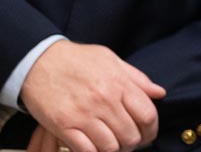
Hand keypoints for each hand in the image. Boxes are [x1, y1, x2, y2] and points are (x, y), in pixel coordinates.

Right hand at [21, 40, 164, 151]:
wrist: (39, 60)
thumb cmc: (78, 59)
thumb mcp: (112, 60)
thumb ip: (137, 78)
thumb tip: (159, 93)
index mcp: (120, 84)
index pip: (148, 115)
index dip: (151, 130)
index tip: (148, 135)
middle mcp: (105, 100)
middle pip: (131, 135)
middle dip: (133, 143)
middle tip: (128, 143)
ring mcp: (84, 114)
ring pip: (110, 147)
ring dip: (114, 150)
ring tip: (112, 145)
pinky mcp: (63, 125)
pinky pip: (86, 150)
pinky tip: (93, 148)